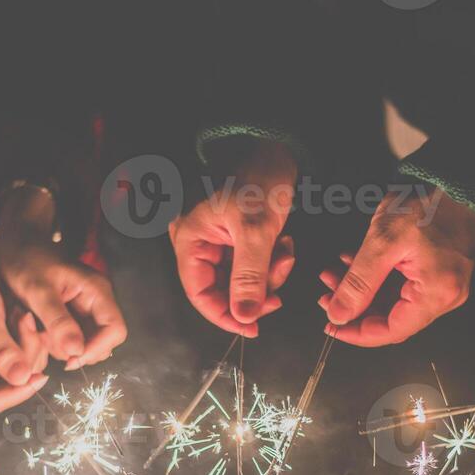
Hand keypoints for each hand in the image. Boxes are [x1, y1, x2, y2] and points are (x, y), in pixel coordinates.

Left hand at [0, 186, 125, 368]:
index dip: (96, 349)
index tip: (70, 359)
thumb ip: (58, 321)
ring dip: (61, 347)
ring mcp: (84, 310)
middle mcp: (96, 302)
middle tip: (47, 341)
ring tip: (37, 331)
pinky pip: (69, 340)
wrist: (15, 244)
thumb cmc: (26, 259)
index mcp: (96, 291)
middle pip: (101, 342)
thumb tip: (76, 351)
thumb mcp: (38, 290)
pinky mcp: (71, 316)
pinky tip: (38, 330)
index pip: (116, 331)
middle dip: (75, 350)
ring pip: (83, 344)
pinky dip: (54, 342)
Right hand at [170, 141, 297, 335]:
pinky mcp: (238, 238)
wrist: (280, 147)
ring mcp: (219, 241)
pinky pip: (253, 265)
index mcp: (190, 238)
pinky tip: (284, 244)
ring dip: (268, 275)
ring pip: (242, 280)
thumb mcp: (257, 230)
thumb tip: (244, 317)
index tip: (253, 327)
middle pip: (222, 289)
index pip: (199, 294)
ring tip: (285, 253)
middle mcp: (199, 242)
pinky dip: (272, 262)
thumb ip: (249, 277)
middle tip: (279, 289)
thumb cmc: (260, 178)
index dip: (225, 315)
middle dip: (255, 290)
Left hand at [319, 188, 474, 345]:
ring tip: (334, 274)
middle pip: (392, 318)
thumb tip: (338, 314)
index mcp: (436, 293)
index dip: (357, 333)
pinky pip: (403, 287)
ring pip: (394, 302)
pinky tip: (353, 264)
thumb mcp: (383, 242)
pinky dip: (377, 279)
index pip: (391, 331)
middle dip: (355, 308)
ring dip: (362, 291)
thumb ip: (358, 283)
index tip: (331, 325)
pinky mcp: (439, 274)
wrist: (457, 179)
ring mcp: (444, 286)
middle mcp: (445, 296)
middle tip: (326, 294)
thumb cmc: (428, 203)